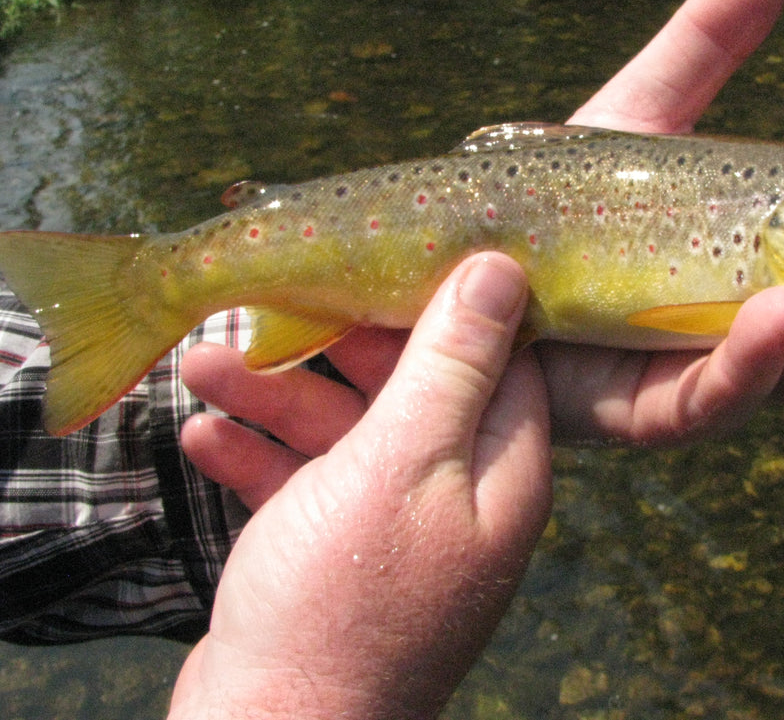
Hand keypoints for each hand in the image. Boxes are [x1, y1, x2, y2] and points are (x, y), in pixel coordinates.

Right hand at [170, 255, 551, 718]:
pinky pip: (306, 486)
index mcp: (500, 471)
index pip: (496, 361)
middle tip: (266, 310)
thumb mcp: (402, 460)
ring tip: (200, 365)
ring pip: (345, 436)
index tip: (384, 265)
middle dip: (331, 353)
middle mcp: (459, 497)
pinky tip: (203, 437)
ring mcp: (397, 530)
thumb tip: (505, 271)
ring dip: (274, 400)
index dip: (441, 308)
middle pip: (406, 393)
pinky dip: (260, 460)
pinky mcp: (339, 557)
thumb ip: (452, 366)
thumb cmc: (344, 595)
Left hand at [182, 0, 783, 476]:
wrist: (452, 260)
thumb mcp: (634, 112)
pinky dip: (746, 361)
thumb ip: (700, 49)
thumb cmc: (549, 194)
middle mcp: (747, 310)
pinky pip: (698, 392)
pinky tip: (781, 316)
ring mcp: (692, 364)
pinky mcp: (630, 405)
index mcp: (769, 240)